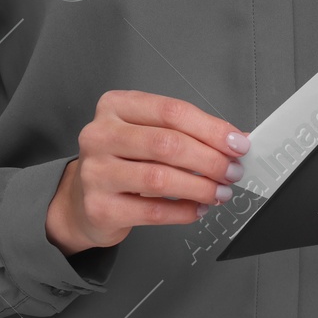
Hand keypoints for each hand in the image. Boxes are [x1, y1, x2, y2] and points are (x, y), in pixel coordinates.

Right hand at [46, 89, 250, 254]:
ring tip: (220, 192)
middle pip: (167, 143)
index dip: (210, 128)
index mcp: (115, 106)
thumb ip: (184, 133)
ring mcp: (96, 172)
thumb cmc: (121, 160)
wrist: (80, 200)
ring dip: (200, 186)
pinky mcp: (100, 207)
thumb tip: (233, 141)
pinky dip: (182, 211)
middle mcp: (100, 135)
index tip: (237, 143)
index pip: (171, 111)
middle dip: (209, 159)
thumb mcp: (146, 134)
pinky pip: (152, 211)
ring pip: (160, 178)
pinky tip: (197, 208)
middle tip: (232, 171)